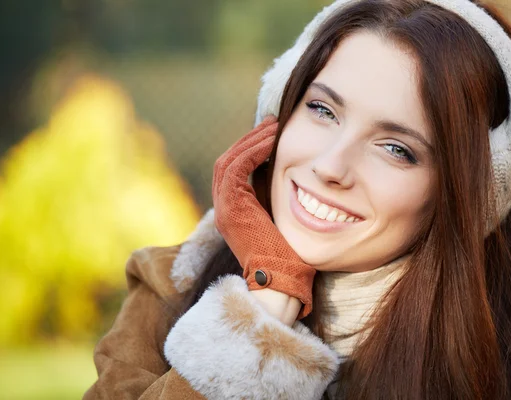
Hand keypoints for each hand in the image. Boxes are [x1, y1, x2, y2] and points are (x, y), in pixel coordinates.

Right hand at [212, 116, 315, 318]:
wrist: (281, 280)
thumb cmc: (288, 254)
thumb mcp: (278, 219)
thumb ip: (273, 199)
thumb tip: (288, 175)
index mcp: (232, 212)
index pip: (233, 171)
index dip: (249, 149)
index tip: (271, 134)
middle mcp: (222, 209)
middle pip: (226, 162)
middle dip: (249, 140)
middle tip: (271, 123)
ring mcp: (223, 209)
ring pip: (228, 161)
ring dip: (251, 141)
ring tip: (273, 127)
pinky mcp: (231, 209)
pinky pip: (236, 169)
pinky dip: (252, 152)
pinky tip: (272, 142)